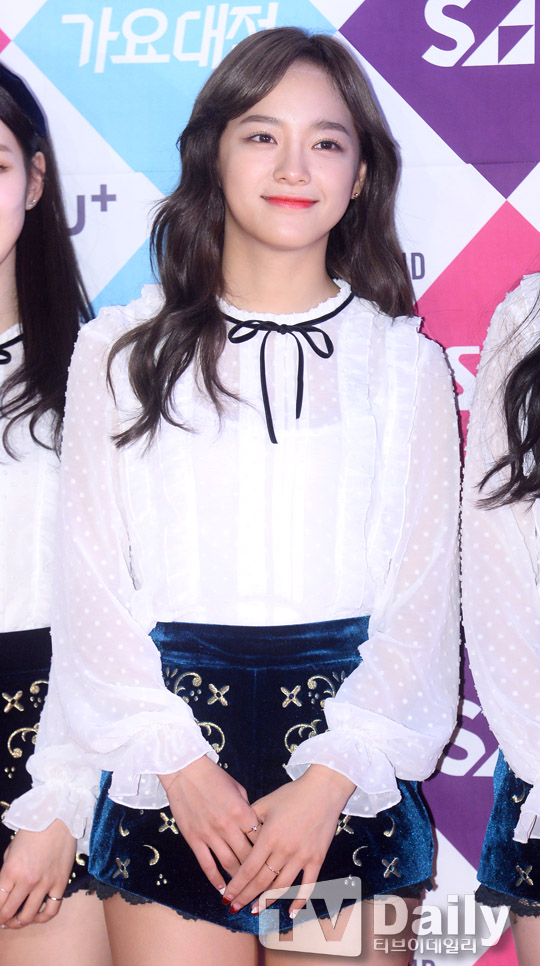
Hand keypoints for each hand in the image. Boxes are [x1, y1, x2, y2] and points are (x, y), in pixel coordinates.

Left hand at [0, 821, 75, 927]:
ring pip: (29, 916)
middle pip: (9, 912)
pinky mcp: (60, 883)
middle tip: (1, 920)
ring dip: (18, 923)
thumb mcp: (11, 850)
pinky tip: (37, 916)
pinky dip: (42, 918)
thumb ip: (7, 871)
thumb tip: (4, 888)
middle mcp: (27, 881)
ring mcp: (45, 884)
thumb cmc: (33, 830)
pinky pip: (51, 910)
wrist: (58, 818)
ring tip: (15, 922)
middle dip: (2, 920)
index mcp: (11, 870)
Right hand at [160, 756, 260, 893]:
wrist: (185, 771)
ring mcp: (210, 834)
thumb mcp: (238, 789)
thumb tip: (256, 825)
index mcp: (242, 812)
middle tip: (265, 885)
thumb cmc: (213, 776)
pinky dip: (215, 879)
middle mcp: (228, 826)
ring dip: (238, 881)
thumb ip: (248, 808)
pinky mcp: (194, 839)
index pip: (260, 839)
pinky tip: (222, 890)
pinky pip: (207, 864)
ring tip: (246, 893)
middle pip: (247, 856)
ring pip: (228, 864)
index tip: (274, 864)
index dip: (268, 853)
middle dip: (257, 873)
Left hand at [223, 764, 354, 916]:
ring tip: (255, 910)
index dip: (237, 885)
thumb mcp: (265, 803)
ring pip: (281, 887)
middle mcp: (284, 850)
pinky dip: (299, 900)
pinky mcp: (317, 859)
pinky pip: (308, 885)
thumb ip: (249, 820)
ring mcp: (302, 856)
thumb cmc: (292, 794)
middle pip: (262, 881)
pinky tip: (290, 912)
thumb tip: (235, 834)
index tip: (227, 897)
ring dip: (267, 901)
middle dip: (246, 897)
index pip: (248, 868)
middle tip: (235, 908)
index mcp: (269, 836)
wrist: (322, 790)